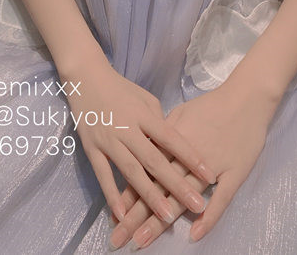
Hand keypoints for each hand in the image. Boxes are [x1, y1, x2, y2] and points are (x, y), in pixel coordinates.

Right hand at [65, 64, 216, 226]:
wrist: (86, 79)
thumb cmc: (122, 90)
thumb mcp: (146, 99)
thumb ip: (159, 122)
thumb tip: (174, 147)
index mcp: (144, 115)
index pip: (171, 138)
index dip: (190, 157)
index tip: (209, 175)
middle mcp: (127, 129)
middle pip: (155, 160)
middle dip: (176, 185)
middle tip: (197, 206)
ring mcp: (108, 140)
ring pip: (132, 172)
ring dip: (150, 196)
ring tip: (167, 217)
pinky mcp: (91, 149)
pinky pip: (103, 175)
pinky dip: (112, 195)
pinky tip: (123, 215)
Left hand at [108, 79, 278, 249]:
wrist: (247, 98)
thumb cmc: (212, 106)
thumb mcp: (180, 114)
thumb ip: (162, 135)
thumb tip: (144, 151)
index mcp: (171, 141)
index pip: (145, 172)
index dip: (129, 195)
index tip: (114, 217)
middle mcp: (187, 157)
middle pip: (157, 189)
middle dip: (137, 216)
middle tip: (119, 239)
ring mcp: (212, 167)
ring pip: (182, 198)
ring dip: (161, 221)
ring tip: (143, 240)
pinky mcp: (234, 173)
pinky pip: (221, 199)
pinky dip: (210, 218)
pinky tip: (195, 234)